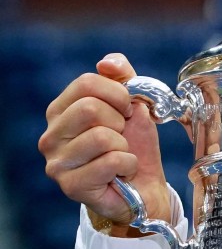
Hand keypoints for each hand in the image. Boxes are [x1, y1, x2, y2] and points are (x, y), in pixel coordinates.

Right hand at [38, 53, 169, 235]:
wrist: (144, 187)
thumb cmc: (134, 145)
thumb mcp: (132, 105)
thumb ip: (122, 77)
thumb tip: (108, 62)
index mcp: (60, 110)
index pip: (86, 82)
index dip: (118, 94)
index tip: (127, 110)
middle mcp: (51, 136)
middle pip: (90, 108)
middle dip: (120, 122)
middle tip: (123, 136)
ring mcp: (57, 163)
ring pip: (102, 137)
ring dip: (124, 146)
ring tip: (120, 155)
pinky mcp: (71, 186)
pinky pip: (112, 161)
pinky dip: (128, 164)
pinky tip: (122, 173)